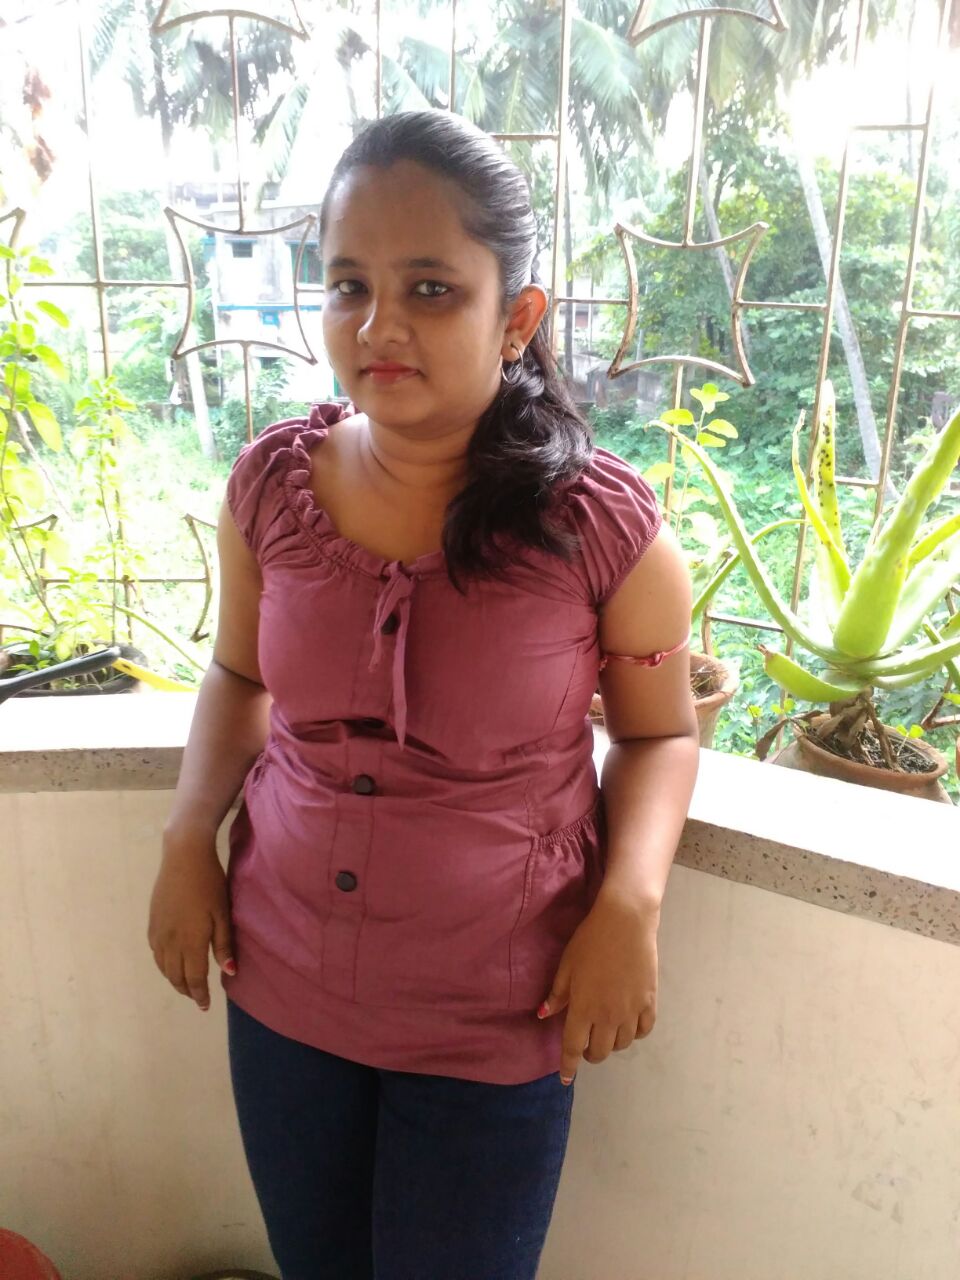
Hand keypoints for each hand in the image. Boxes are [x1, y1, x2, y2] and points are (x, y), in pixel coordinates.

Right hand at [147, 831, 235, 1010]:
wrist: (183, 858)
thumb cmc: (210, 883)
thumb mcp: (222, 914)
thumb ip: (224, 944)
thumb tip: (228, 972)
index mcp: (191, 942)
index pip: (194, 978)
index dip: (200, 995)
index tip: (206, 1006)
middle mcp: (171, 942)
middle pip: (176, 977)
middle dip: (187, 990)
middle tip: (198, 997)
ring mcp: (158, 933)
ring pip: (163, 967)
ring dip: (174, 980)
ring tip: (186, 984)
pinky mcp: (152, 923)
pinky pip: (155, 953)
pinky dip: (163, 965)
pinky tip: (170, 963)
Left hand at [537, 889, 658, 1084]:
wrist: (626, 922)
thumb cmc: (590, 941)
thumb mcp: (567, 965)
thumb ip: (558, 994)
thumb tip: (544, 1016)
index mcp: (583, 1008)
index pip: (573, 1047)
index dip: (568, 1066)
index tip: (565, 1079)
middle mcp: (607, 1017)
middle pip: (600, 1052)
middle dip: (590, 1053)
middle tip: (585, 1040)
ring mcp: (631, 1011)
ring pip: (622, 1044)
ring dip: (611, 1042)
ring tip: (606, 1029)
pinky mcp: (649, 1002)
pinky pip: (644, 1031)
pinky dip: (635, 1033)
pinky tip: (629, 1024)